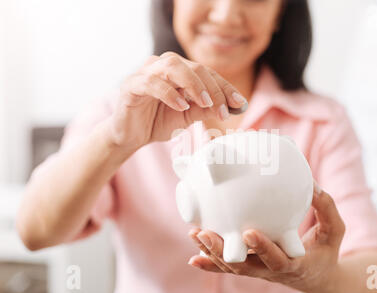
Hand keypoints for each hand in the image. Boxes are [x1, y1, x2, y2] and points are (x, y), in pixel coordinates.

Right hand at [107, 52, 247, 152]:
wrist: (131, 136)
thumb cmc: (158, 121)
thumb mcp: (188, 117)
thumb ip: (206, 109)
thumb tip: (232, 106)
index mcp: (179, 71)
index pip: (207, 73)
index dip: (225, 87)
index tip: (239, 103)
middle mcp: (163, 66)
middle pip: (194, 67)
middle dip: (213, 88)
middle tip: (222, 110)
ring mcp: (145, 72)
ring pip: (173, 65)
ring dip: (193, 84)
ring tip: (205, 103)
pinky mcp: (131, 84)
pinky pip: (151, 82)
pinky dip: (169, 93)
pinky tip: (181, 106)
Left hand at [187, 183, 345, 292]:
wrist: (317, 276)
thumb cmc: (326, 250)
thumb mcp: (334, 230)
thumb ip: (326, 208)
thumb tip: (312, 184)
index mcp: (294, 263)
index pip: (277, 259)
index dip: (263, 248)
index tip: (248, 232)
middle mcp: (272, 270)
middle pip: (244, 266)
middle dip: (222, 251)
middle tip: (205, 233)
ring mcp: (259, 271)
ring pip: (231, 266)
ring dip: (211, 252)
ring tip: (195, 233)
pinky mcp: (252, 268)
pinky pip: (228, 269)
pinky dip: (210, 264)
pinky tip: (194, 257)